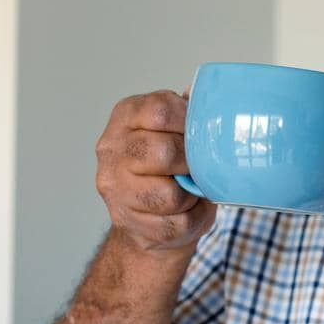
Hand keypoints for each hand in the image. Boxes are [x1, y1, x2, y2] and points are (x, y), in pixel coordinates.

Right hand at [94, 90, 214, 253]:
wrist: (147, 217)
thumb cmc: (171, 166)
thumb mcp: (176, 130)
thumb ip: (189, 114)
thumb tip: (211, 101)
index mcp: (126, 117)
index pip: (161, 110)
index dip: (190, 123)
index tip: (201, 132)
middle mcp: (111, 149)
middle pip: (165, 152)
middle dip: (192, 162)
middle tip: (198, 166)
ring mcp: (115, 187)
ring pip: (170, 194)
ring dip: (191, 194)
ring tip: (189, 189)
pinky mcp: (127, 221)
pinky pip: (176, 222)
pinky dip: (191, 218)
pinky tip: (185, 210)